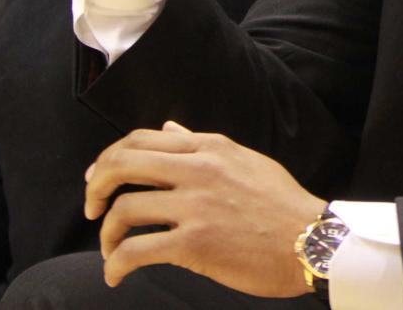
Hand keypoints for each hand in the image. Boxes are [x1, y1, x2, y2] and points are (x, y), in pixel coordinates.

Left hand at [85, 123, 326, 296]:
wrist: (310, 240)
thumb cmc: (281, 203)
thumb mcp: (244, 160)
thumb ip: (203, 144)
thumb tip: (172, 126)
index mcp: (211, 147)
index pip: (143, 138)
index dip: (111, 157)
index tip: (100, 178)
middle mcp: (200, 168)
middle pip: (124, 163)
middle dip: (96, 186)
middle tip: (92, 208)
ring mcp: (196, 206)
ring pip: (124, 209)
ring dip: (106, 233)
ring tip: (110, 249)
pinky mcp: (194, 244)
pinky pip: (135, 251)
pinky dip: (115, 266)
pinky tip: (116, 275)